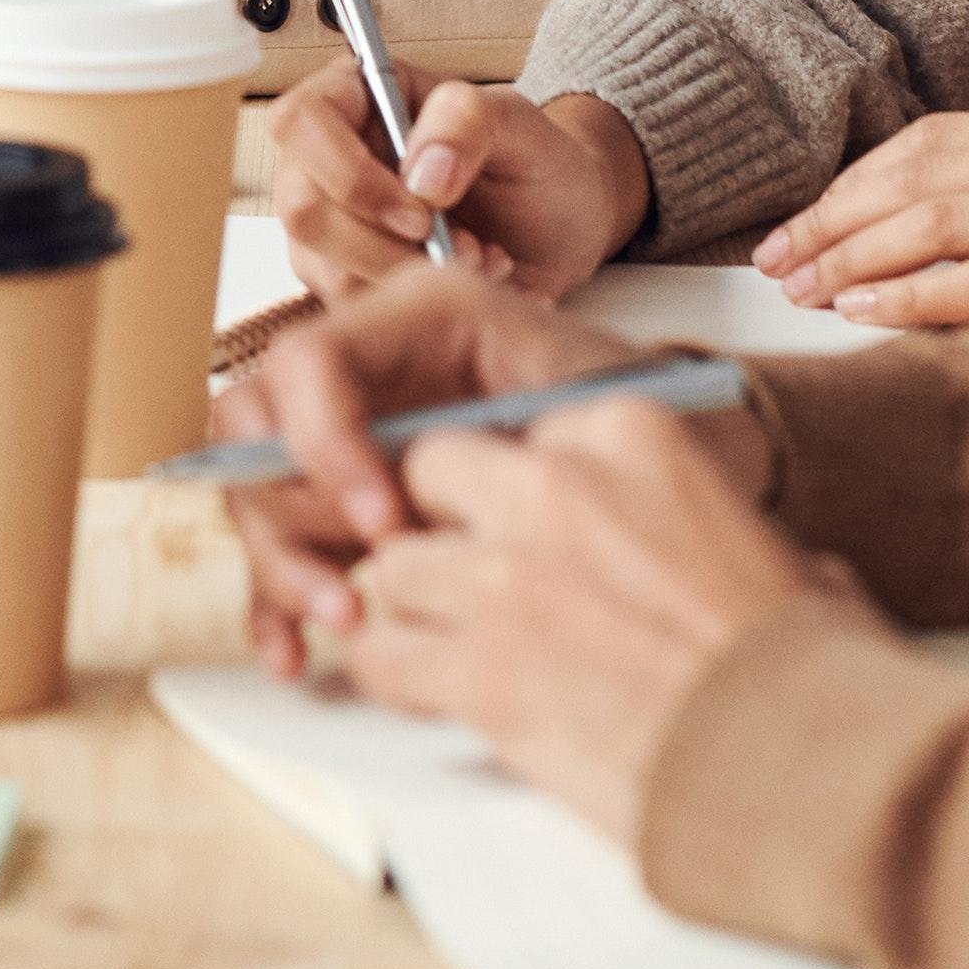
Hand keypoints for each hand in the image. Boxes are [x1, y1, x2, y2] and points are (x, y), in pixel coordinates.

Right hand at [214, 263, 719, 666]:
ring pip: (262, 492)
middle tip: (348, 596)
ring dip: (281, 567)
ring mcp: (356, 434)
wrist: (707, 457)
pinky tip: (298, 652)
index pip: (311, 362)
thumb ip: (503, 438)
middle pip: (260, 429)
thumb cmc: (664, 423)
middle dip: (290, 516)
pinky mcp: (356, 501)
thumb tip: (409, 498)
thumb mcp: (599, 408)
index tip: (388, 525)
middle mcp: (373, 366)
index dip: (326, 444)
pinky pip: (287, 546)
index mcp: (420, 316)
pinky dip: (280, 601)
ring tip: (343, 625)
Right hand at [266, 68, 649, 300]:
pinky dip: (419, 308)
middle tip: (464, 248)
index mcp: (353, 98)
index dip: (348, 173)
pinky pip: (356, 310)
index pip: (300, 121)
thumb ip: (467, 121)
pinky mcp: (346, 279)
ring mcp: (330, 224)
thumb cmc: (533, 160)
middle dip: (386, 245)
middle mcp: (324, 160)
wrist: (559, 224)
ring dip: (412, 279)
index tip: (421, 211)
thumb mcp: (519, 124)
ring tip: (481, 260)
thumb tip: (420, 175)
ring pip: (327, 270)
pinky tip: (470, 282)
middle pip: (304, 210)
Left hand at [335, 399, 870, 852]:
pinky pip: (383, 657)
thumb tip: (697, 547)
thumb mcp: (768, 547)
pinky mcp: (480, 669)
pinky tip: (433, 699)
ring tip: (451, 651)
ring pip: (394, 570)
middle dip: (441, 530)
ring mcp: (507, 577)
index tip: (524, 534)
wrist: (818, 772)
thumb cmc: (811, 671)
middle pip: (430, 479)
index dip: (511, 495)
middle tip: (468, 585)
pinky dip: (397, 680)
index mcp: (629, 438)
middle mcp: (555, 489)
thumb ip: (693, 521)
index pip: (511, 436)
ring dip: (415, 612)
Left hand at [751, 105, 968, 328]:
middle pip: (926, 173)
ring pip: (948, 219)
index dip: (851, 183)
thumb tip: (900, 243)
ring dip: (859, 257)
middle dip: (836, 218)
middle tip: (774, 262)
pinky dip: (921, 294)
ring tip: (801, 290)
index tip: (794, 225)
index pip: (936, 141)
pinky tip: (869, 311)